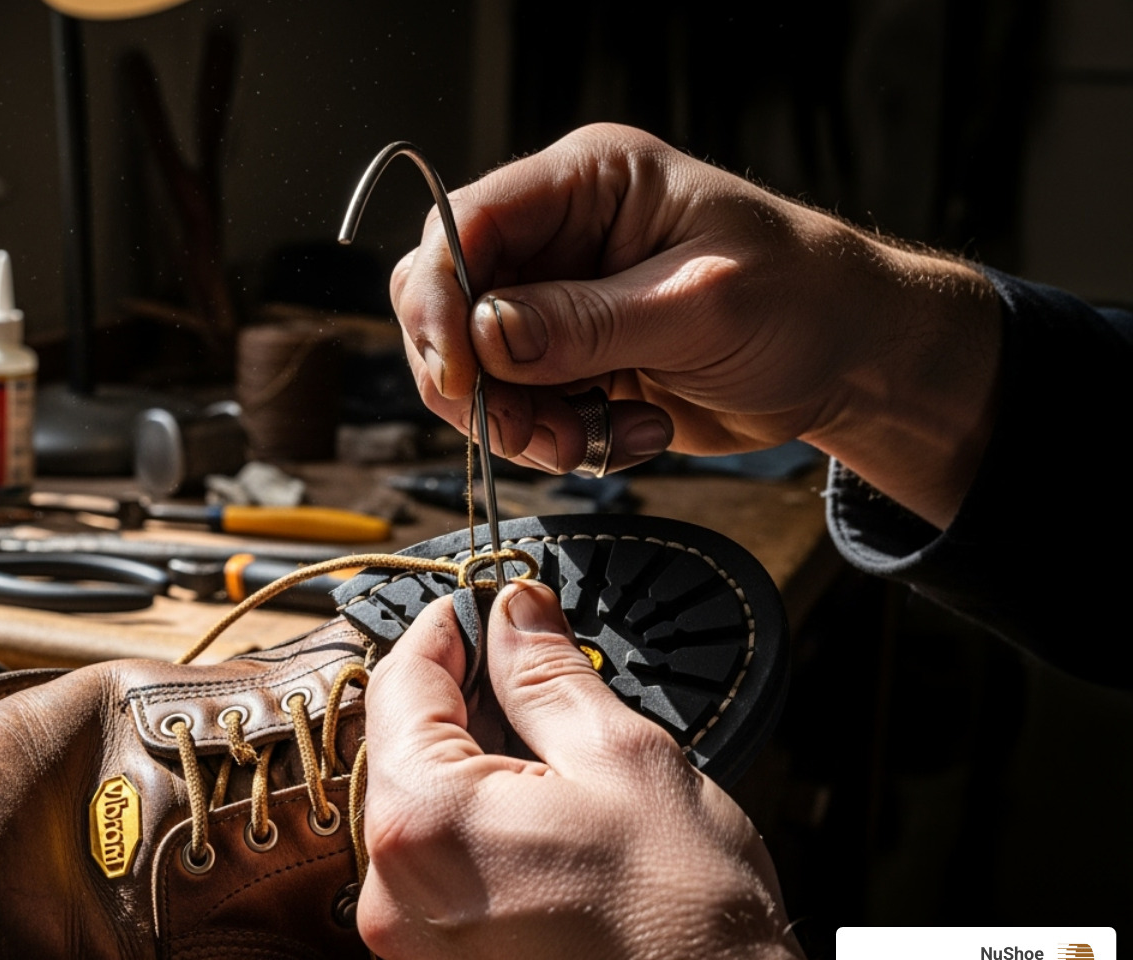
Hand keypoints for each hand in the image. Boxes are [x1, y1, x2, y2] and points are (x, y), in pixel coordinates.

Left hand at [358, 580, 850, 959]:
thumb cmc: (685, 924)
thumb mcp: (622, 757)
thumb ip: (547, 672)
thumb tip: (515, 613)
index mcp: (422, 822)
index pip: (399, 681)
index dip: (447, 628)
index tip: (485, 605)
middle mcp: (396, 891)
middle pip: (403, 747)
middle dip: (465, 701)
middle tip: (536, 676)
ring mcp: (415, 942)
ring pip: (423, 810)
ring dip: (476, 768)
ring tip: (560, 764)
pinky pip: (440, 872)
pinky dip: (481, 833)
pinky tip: (549, 829)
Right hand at [391, 123, 1000, 527]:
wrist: (852, 361)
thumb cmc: (804, 301)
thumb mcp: (702, 306)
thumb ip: (588, 323)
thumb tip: (484, 337)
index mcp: (586, 184)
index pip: (465, 224)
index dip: (441, 298)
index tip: (457, 375)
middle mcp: (558, 238)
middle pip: (445, 300)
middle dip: (474, 378)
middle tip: (529, 429)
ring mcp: (559, 304)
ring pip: (474, 370)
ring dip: (520, 423)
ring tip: (591, 440)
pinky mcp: (569, 364)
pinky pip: (518, 411)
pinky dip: (556, 441)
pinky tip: (628, 436)